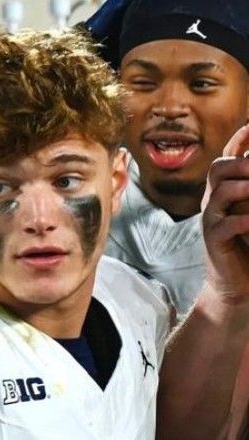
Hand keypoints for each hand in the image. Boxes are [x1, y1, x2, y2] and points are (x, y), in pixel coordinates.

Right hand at [201, 124, 248, 304]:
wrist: (235, 282)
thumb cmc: (248, 243)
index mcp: (225, 189)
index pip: (229, 156)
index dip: (241, 139)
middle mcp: (214, 200)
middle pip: (218, 168)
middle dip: (242, 163)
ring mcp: (211, 220)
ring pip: (220, 193)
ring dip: (244, 188)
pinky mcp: (214, 241)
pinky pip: (224, 225)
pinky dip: (244, 221)